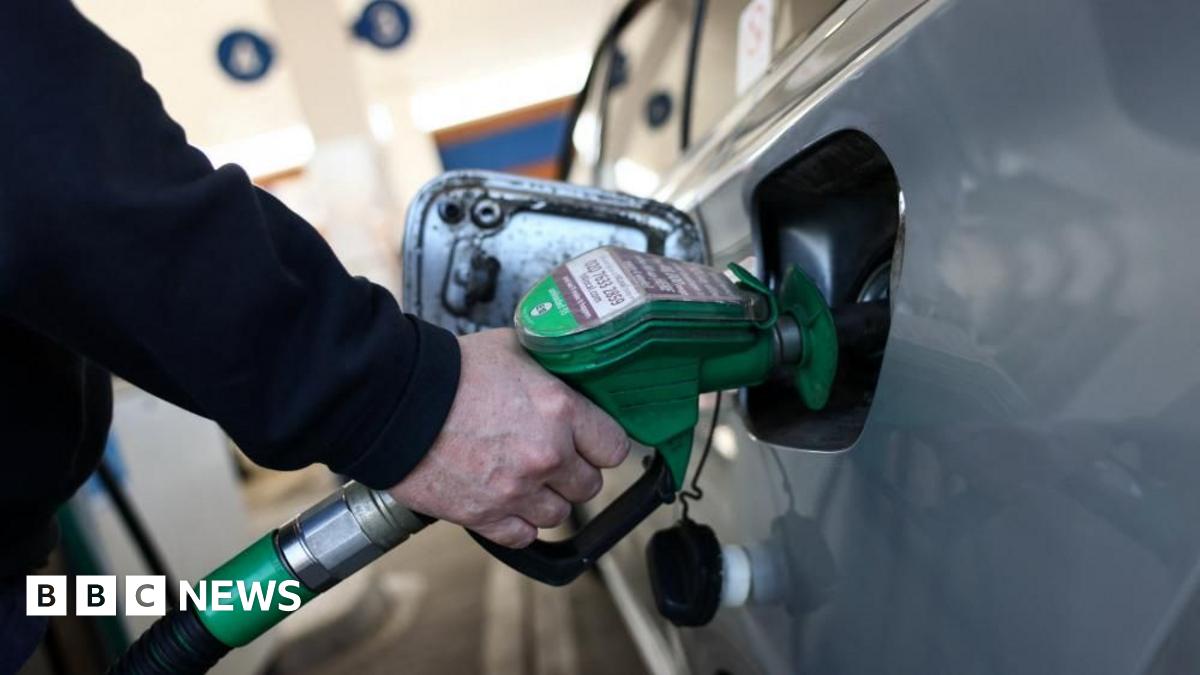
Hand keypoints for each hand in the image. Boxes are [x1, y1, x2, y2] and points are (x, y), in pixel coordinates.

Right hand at [389, 328, 629, 547]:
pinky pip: (522, 535)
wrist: (392, 400)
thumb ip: (549, 370)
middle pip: (589, 485)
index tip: (590, 441)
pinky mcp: (484, 516)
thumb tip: (569, 375)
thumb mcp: (514, 349)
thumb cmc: (450, 370)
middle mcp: (546, 455)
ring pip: (558, 515)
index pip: (614, 447)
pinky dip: (517, 523)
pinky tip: (505, 501)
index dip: (601, 443)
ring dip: (546, 499)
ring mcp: (516, 490)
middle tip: (550, 456)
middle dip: (572, 471)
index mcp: (561, 410)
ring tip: (524, 478)